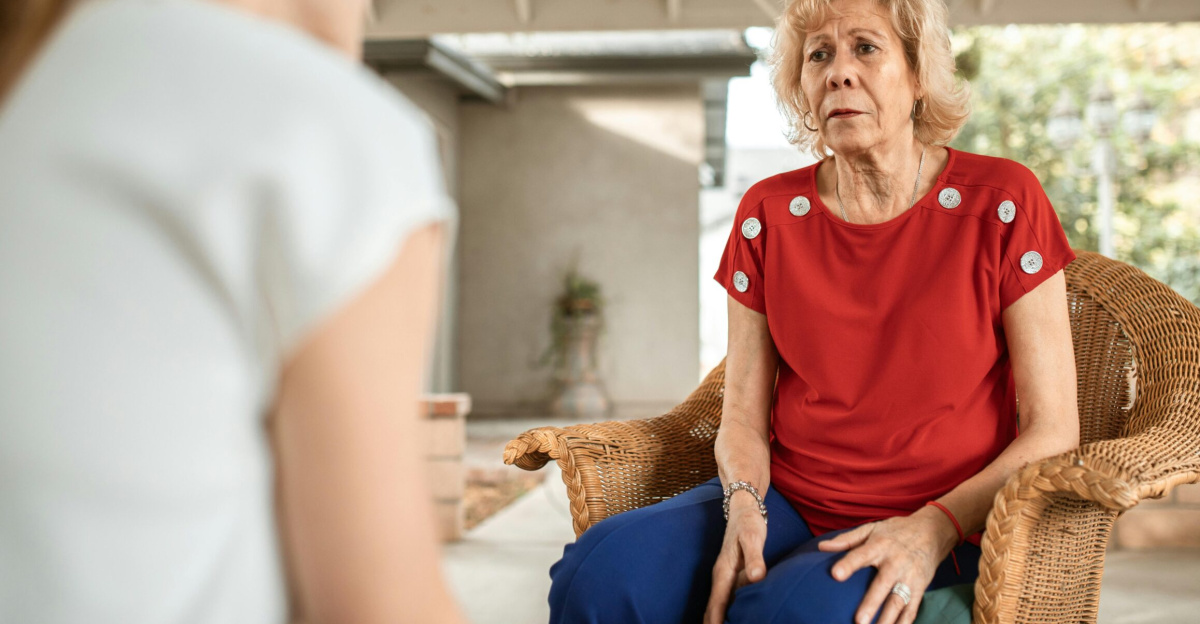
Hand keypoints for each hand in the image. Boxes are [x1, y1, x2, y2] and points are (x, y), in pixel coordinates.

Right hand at [703, 494, 767, 623]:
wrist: (743, 508)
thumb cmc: (749, 523)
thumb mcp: (753, 537)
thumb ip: (755, 558)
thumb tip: (757, 578)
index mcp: (723, 571)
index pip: (716, 604)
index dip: (715, 621)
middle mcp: (721, 576)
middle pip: (712, 608)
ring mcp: (725, 577)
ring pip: (717, 605)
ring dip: (717, 619)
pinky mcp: (731, 575)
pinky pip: (725, 599)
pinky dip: (723, 612)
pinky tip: (730, 620)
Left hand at [816, 507, 956, 623]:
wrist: (932, 531)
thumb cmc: (895, 531)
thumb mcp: (871, 529)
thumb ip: (846, 539)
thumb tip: (821, 547)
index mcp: (880, 546)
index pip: (861, 555)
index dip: (848, 565)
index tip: (835, 575)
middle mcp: (895, 562)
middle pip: (882, 585)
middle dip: (871, 603)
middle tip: (859, 621)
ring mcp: (909, 577)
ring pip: (898, 601)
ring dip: (888, 619)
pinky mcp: (920, 588)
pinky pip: (912, 609)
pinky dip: (904, 622)